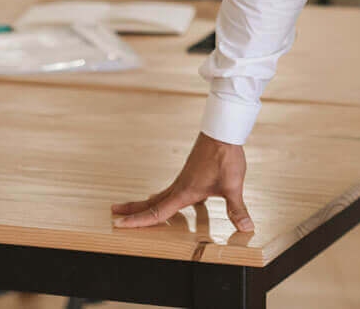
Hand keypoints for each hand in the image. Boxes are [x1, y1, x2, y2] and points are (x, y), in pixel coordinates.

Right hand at [112, 132, 253, 232]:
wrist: (223, 131)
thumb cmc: (225, 157)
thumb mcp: (233, 186)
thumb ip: (237, 209)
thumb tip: (246, 228)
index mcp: (184, 192)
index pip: (157, 212)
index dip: (138, 221)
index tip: (119, 224)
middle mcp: (179, 186)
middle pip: (151, 202)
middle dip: (132, 210)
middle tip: (113, 215)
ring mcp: (183, 179)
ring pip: (159, 195)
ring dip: (144, 203)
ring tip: (131, 208)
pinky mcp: (189, 173)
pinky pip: (169, 190)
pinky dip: (160, 197)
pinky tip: (165, 198)